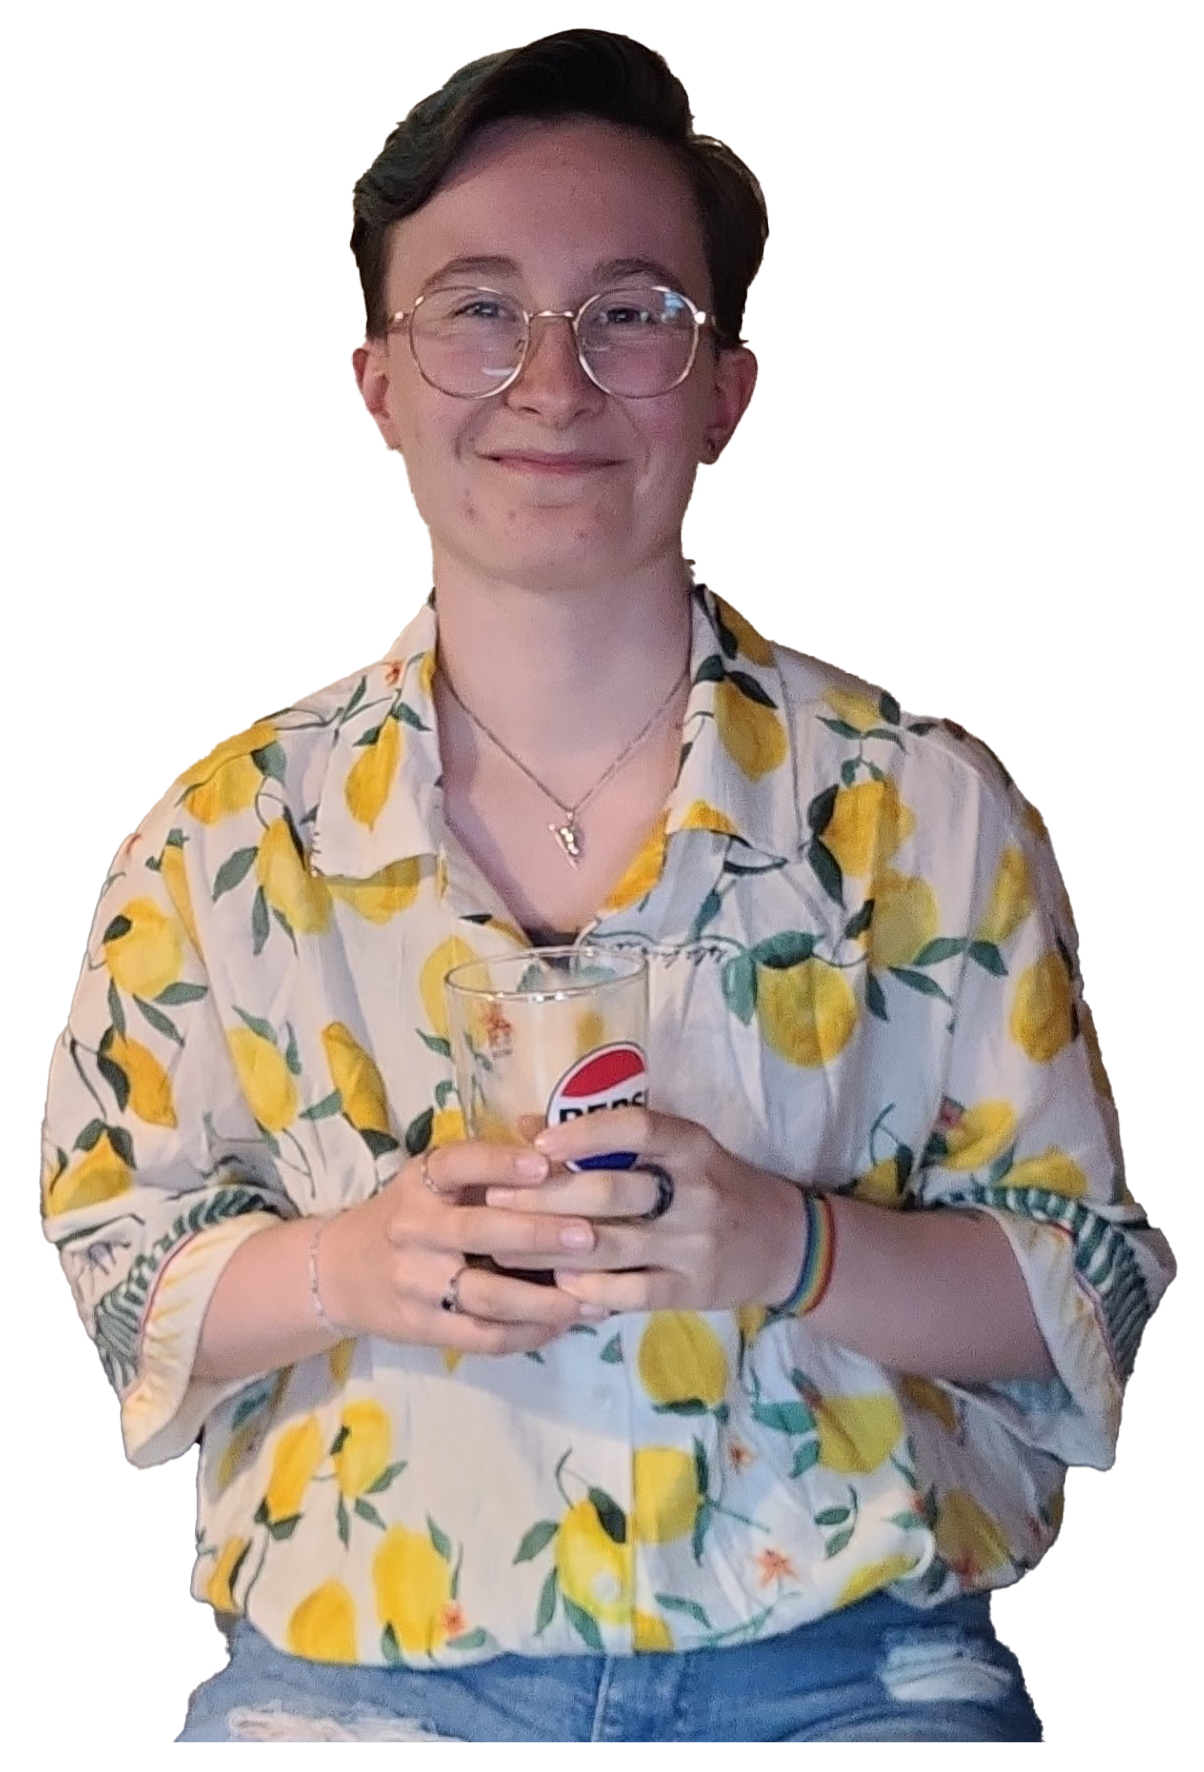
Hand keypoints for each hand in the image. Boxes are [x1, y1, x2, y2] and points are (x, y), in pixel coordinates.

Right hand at [321, 1139, 606, 1357]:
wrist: (340, 1271)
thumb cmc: (412, 1214)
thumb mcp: (433, 1179)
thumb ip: (488, 1164)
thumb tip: (557, 1141)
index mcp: (420, 1182)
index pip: (457, 1163)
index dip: (500, 1163)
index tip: (545, 1164)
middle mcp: (413, 1229)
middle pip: (476, 1232)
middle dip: (536, 1234)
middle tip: (589, 1236)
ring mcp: (416, 1283)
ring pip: (485, 1296)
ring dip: (543, 1300)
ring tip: (592, 1298)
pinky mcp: (422, 1328)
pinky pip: (481, 1337)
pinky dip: (526, 1333)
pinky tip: (563, 1324)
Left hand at [483, 1106, 807, 1316]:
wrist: (782, 1242)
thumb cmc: (712, 1185)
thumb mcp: (677, 1151)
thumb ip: (611, 1140)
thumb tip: (527, 1127)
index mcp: (693, 1145)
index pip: (640, 1127)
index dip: (586, 1133)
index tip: (538, 1144)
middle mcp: (697, 1191)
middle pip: (612, 1191)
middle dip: (545, 1197)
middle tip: (495, 1199)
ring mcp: (695, 1245)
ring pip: (612, 1246)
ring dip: (551, 1248)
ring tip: (504, 1246)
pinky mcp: (692, 1290)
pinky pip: (632, 1293)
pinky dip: (590, 1289)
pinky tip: (557, 1283)